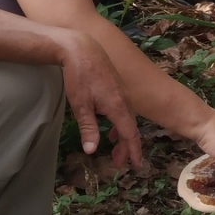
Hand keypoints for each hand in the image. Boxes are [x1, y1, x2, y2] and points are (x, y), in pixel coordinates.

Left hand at [48, 26, 146, 169]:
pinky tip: (111, 127)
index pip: (131, 135)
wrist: (82, 48)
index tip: (135, 166)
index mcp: (118, 107)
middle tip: (119, 163)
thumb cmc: (79, 76)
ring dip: (123, 135)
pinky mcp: (117, 86)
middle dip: (127, 148)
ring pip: (128, 119)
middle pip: (131, 129)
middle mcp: (125, 101)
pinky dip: (120, 122)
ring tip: (115, 149)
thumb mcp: (81, 105)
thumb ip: (89, 128)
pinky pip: (124, 110)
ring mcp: (122, 92)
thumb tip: (92, 151)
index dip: (133, 151)